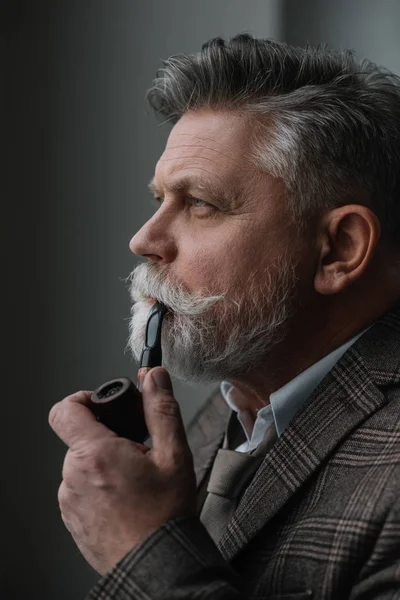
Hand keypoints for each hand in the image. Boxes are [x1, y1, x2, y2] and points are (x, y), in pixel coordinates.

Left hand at [48, 368, 196, 574]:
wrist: (157, 566)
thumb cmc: (165, 516)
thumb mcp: (174, 455)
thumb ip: (161, 409)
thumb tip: (154, 377)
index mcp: (96, 454)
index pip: (66, 409)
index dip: (83, 398)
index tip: (102, 405)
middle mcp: (73, 476)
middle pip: (81, 439)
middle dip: (107, 439)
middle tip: (137, 456)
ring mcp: (69, 501)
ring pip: (82, 466)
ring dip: (104, 466)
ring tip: (134, 484)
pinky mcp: (72, 520)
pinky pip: (80, 490)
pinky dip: (99, 488)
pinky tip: (125, 502)